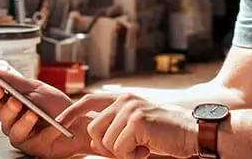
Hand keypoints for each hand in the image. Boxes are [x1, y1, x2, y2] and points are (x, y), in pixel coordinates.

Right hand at [0, 69, 105, 157]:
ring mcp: (23, 136)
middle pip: (3, 117)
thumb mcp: (36, 89)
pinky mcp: (35, 148)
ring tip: (33, 114)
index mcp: (11, 104)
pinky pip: (37, 141)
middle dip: (8, 109)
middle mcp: (14, 122)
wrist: (79, 122)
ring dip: (24, 122)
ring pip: (15, 132)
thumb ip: (15, 82)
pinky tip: (55, 125)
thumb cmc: (57, 106)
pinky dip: (48, 132)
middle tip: (15, 101)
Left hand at [58, 94, 196, 158]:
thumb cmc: (166, 134)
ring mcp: (130, 109)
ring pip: (107, 142)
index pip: (88, 101)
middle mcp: (125, 100)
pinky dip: (132, 156)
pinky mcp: (137, 122)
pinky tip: (147, 149)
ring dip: (123, 153)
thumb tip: (95, 142)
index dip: (71, 112)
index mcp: (123, 98)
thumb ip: (116, 127)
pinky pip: (120, 148)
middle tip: (128, 151)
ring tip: (142, 148)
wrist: (193, 134)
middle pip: (94, 129)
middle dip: (106, 147)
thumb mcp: (137, 127)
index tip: (58, 124)